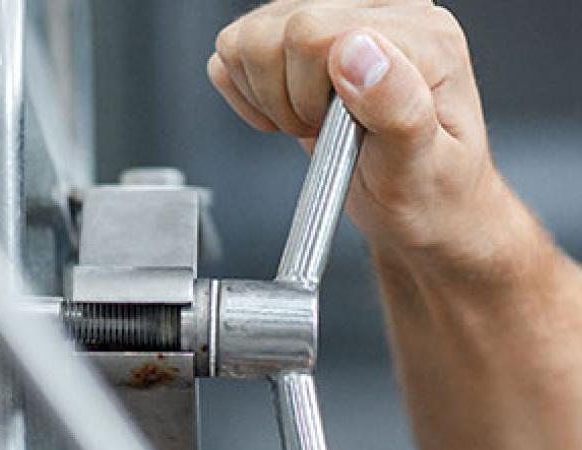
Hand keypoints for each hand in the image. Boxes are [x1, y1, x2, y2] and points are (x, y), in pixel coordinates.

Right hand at [209, 1, 514, 263]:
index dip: (307, 95)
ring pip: (249, 38)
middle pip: (277, 29)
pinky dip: (252, 96)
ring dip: (270, 97)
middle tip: (327, 132)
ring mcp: (337, 21)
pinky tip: (292, 116)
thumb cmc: (431, 194)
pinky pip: (237, 51)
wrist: (425, 211)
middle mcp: (379, 12)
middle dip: (288, 99)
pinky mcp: (303, 41)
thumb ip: (398, 108)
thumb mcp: (422, 167)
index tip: (337, 133)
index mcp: (418, 33)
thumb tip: (357, 53)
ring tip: (313, 125)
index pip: (314, 32)